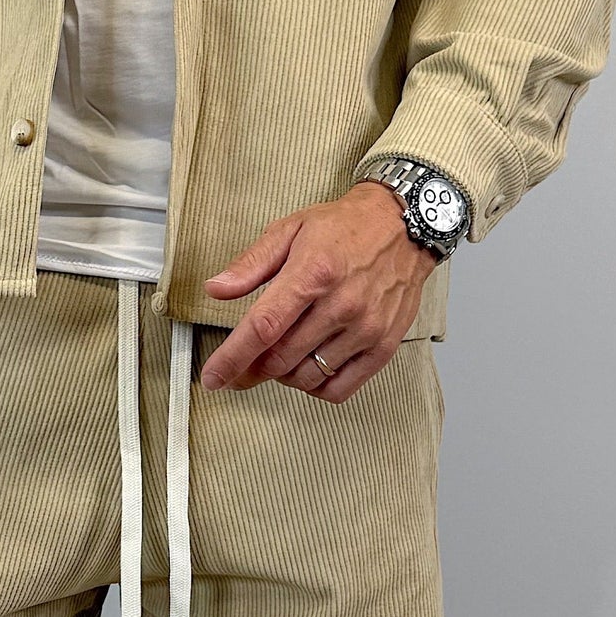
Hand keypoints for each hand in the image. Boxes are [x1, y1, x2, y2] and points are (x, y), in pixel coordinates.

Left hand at [197, 181, 439, 402]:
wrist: (402, 226)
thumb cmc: (343, 227)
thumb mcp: (290, 229)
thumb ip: (251, 263)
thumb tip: (216, 288)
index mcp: (312, 273)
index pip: (263, 327)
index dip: (232, 357)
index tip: (213, 377)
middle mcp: (340, 305)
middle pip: (281, 358)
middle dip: (252, 368)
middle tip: (243, 362)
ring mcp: (364, 329)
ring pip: (307, 377)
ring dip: (283, 375)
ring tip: (280, 354)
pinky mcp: (383, 346)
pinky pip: (340, 389)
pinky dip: (315, 387)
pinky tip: (308, 368)